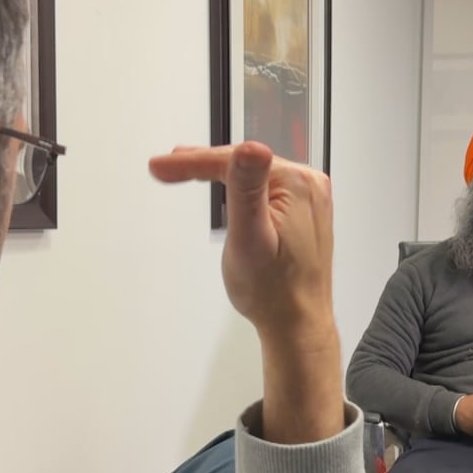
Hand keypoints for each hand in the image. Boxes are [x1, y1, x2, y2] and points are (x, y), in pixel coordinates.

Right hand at [149, 142, 340, 443]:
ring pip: (255, 176)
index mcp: (298, 185)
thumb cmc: (273, 292)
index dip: (192, 162)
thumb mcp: (250, 238)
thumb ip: (246, 190)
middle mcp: (310, 187)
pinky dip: (241, 188)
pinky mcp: (306, 215)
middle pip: (245, 165)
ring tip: (189, 168)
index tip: (161, 167)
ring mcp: (310, 201)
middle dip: (203, 164)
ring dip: (221, 173)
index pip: (234, 162)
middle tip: (167, 166)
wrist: (298, 324)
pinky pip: (267, 191)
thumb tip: (249, 148)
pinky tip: (226, 188)